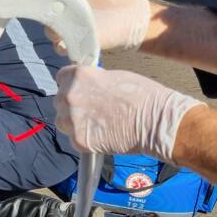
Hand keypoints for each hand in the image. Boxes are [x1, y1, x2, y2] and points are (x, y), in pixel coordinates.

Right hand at [51, 0, 150, 51]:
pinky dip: (64, 47)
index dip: (42, 0)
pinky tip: (72, 41)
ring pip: (53, 36)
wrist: (135, 21)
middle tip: (58, 16)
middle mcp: (65, 18)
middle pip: (46, 20)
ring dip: (56, 34)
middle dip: (49, 19)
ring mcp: (71, 33)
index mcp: (66, 1)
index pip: (46, 0)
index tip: (44, 0)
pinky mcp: (78, 46)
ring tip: (68, 30)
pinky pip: (63, 49)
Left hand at [54, 65, 204, 162]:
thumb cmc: (143, 96)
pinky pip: (73, 138)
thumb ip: (93, 81)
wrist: (157, 122)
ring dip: (74, 122)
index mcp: (79, 76)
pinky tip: (101, 135)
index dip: (72, 84)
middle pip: (60, 100)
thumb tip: (86, 86)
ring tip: (96, 123)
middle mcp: (70, 96)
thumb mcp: (114, 76)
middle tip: (92, 110)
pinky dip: (84, 138)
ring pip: (62, 121)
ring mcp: (72, 119)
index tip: (80, 90)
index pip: (62, 77)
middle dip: (73, 104)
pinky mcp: (79, 140)